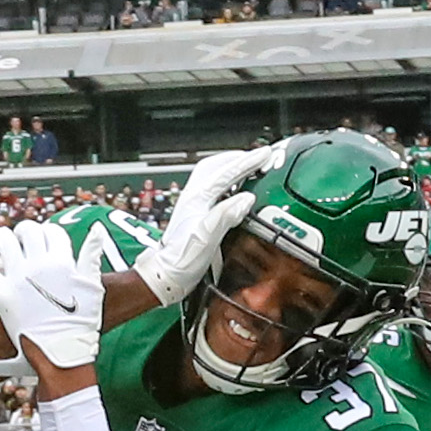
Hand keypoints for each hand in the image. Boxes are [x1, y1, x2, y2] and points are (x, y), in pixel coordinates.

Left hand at [0, 220, 107, 373]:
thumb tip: (98, 229)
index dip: (48, 232)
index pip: (52, 231)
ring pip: (4, 241)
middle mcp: (39, 264)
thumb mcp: (92, 287)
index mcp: (63, 261)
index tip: (44, 236)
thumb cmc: (81, 323)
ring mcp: (19, 277)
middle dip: (25, 231)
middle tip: (20, 236)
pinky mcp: (2, 293)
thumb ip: (92, 256)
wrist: (61, 352)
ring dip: (0, 236)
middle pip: (28, 231)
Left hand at [135, 144, 269, 309]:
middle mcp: (193, 197)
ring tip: (247, 166)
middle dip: (237, 157)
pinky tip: (233, 189)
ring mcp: (192, 204)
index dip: (248, 162)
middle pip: (214, 166)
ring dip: (229, 167)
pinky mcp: (194, 213)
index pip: (226, 173)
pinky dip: (226, 181)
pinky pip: (211, 187)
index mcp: (197, 199)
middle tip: (257, 156)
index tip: (265, 155)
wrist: (165, 276)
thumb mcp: (207, 238)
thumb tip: (247, 198)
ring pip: (211, 174)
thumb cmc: (182, 261)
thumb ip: (226, 215)